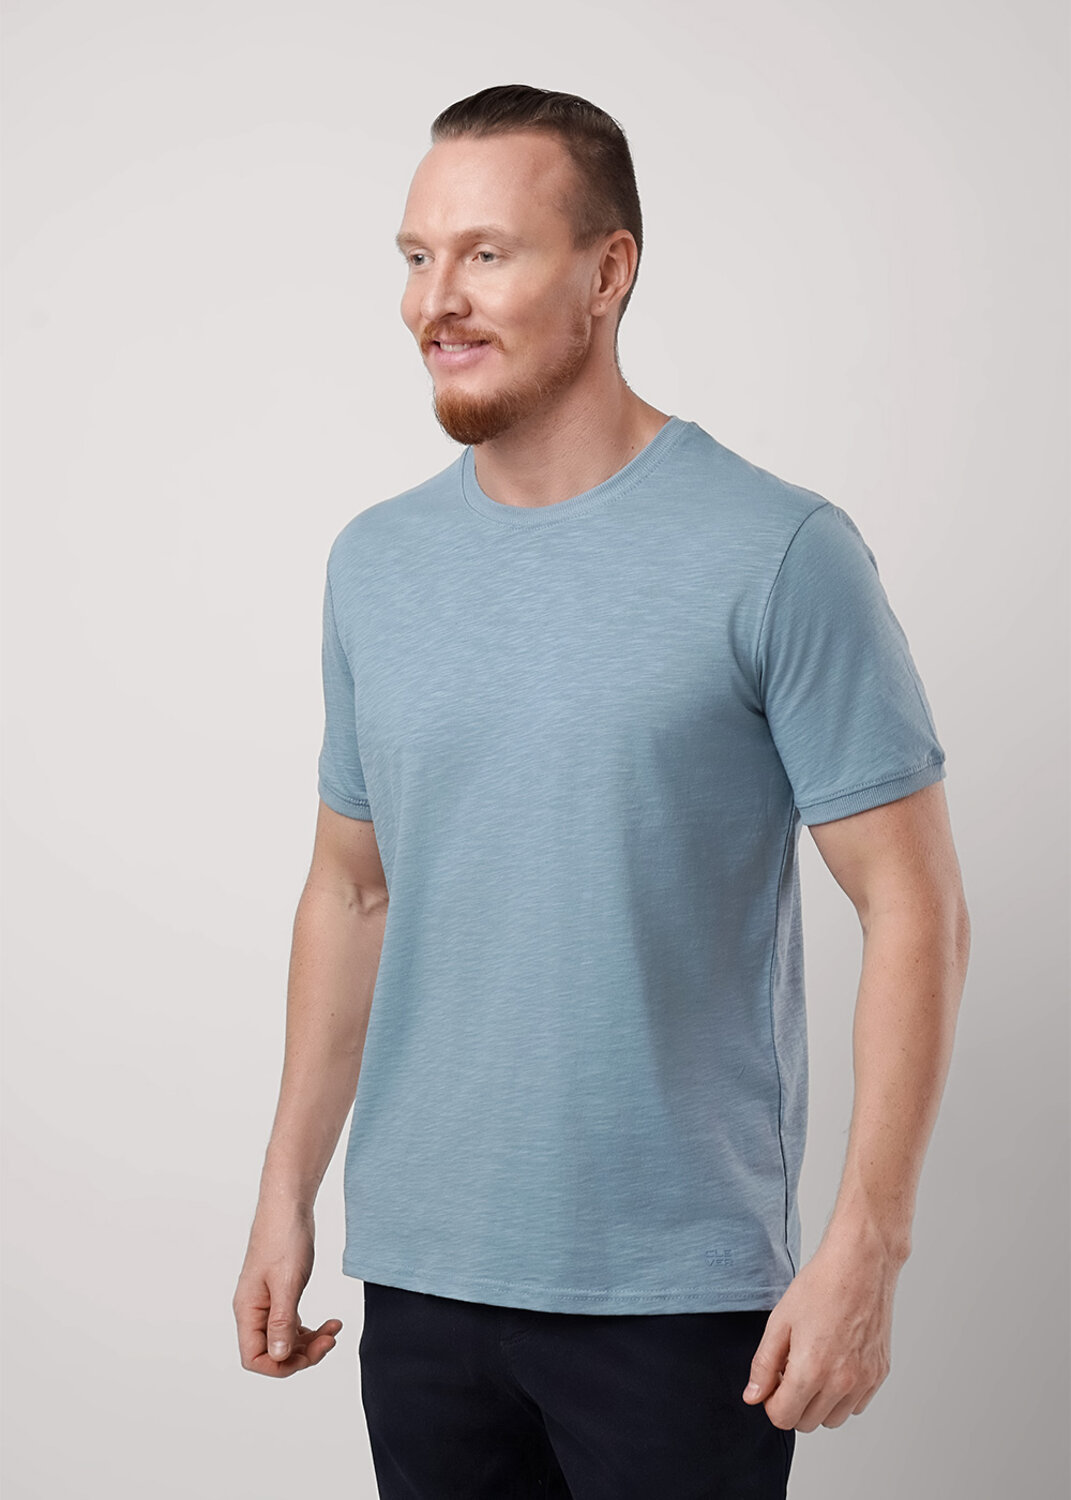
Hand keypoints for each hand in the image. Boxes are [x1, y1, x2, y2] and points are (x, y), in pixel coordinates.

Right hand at [233, 1208, 341, 1377]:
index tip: (309, 1354)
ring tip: (334, 1330)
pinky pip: (292, 1325)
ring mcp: (267, 1303)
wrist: (289, 1205)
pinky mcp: (281, 1294)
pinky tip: (329, 1323)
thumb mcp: (286, 1282)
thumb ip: (281, 1322)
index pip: (254, 1357)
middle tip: (330, 1340)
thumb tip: (278, 1358)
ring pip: (285, 1340)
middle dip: (302, 1354)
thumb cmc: (283, 1238)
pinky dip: (311, 1329)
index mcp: (248, 1310)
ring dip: (310, 1343)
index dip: (280, 1365)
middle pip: (272, 1353)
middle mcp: (254, 1311)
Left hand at [741, 1220, 901, 1431]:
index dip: (770, 1401)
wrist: (860, 1265)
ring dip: (818, 1403)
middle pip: (806, 1423)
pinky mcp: (879, 1375)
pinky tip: (835, 1364)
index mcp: (812, 1370)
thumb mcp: (779, 1322)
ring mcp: (864, 1381)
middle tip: (791, 1368)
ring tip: (814, 1366)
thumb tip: (753, 1397)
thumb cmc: (820, 1286)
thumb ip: (763, 1365)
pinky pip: (855, 1405)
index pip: (783, 1418)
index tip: (772, 1381)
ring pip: (833, 1419)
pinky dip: (842, 1396)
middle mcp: (841, 1383)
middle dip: (792, 1402)